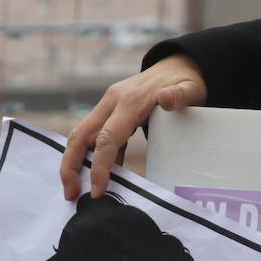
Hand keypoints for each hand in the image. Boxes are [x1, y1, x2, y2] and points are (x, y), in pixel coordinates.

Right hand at [59, 54, 207, 200]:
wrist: (179, 65)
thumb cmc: (185, 81)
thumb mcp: (190, 88)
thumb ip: (180, 96)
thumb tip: (167, 98)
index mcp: (129, 101)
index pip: (106, 139)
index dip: (99, 166)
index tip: (98, 191)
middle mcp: (112, 102)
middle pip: (80, 135)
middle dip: (71, 166)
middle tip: (70, 194)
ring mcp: (110, 106)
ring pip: (83, 136)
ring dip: (76, 163)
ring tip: (77, 191)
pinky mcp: (112, 113)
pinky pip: (97, 137)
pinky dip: (93, 157)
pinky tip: (98, 178)